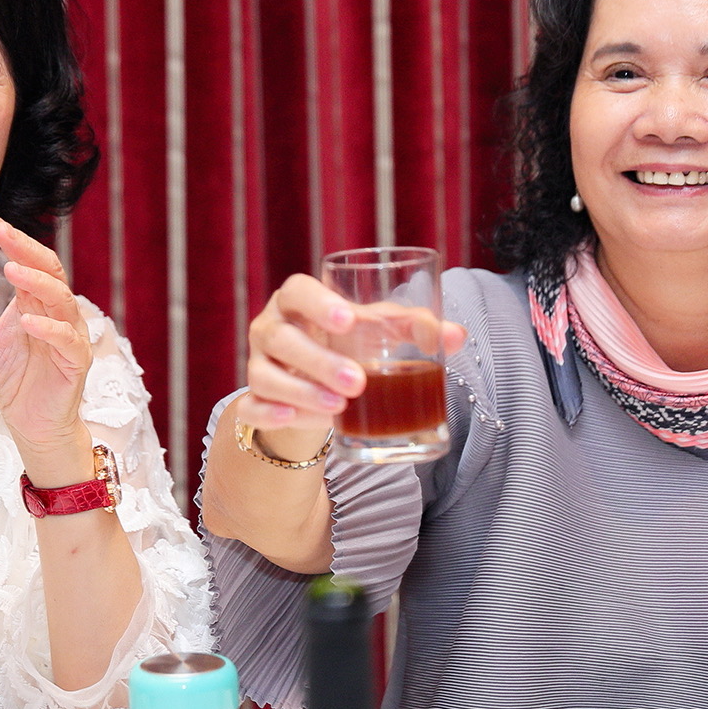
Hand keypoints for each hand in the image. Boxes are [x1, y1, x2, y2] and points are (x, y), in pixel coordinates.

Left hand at [0, 217, 96, 462]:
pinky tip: (30, 322)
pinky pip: (67, 340)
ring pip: (62, 301)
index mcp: (36, 304)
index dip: (17, 243)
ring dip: (38, 284)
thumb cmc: (11, 377)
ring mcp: (70, 336)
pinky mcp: (76, 362)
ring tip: (14, 271)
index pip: (33, 263)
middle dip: (28, 250)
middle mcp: (57, 314)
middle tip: (4, 233)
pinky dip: (49, 329)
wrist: (32, 422)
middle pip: (50, 272)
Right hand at [237, 274, 465, 433]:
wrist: (313, 383)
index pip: (297, 291)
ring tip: (340, 409)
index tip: (349, 321)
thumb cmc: (348, 344)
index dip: (318, 303)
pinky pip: (250, 407)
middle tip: (358, 382)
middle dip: (319, 361)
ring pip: (264, 375)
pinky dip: (267, 413)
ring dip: (301, 392)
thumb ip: (414, 326)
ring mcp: (257, 364)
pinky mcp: (252, 399)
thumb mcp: (378, 329)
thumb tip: (457, 335)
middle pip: (282, 338)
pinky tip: (290, 417)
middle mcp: (271, 328)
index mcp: (298, 302)